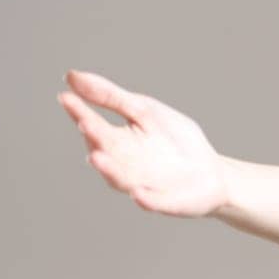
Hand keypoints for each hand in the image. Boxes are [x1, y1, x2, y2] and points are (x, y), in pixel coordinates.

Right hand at [57, 69, 229, 217]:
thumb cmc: (174, 139)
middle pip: (104, 151)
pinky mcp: (164, 202)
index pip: (93, 125)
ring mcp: (141, 184)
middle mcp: (122, 165)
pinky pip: (152, 202)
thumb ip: (111, 97)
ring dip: (109, 170)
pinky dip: (145, 199)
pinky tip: (137, 194)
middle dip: (95, 138)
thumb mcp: (145, 111)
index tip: (66, 98)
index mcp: (115, 141)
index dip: (79, 112)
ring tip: (97, 158)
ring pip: (120, 179)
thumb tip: (72, 76)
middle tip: (85, 123)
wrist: (212, 173)